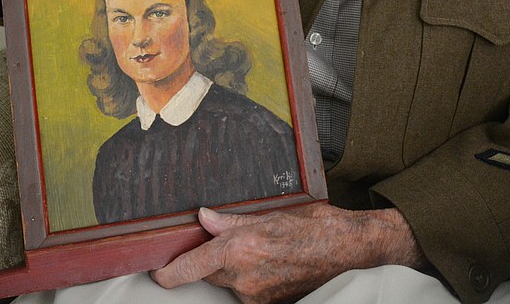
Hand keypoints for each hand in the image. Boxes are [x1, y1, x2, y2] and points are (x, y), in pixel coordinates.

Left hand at [151, 205, 425, 303]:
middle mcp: (244, 277)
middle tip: (237, 243)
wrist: (351, 251)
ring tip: (266, 252)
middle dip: (213, 261)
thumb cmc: (316, 227)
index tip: (158, 273)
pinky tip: (274, 265)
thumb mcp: (271, 215)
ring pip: (230, 284)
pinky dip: (253, 281)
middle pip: (209, 273)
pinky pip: (249, 294)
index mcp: (239, 249)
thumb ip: (232, 222)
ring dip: (236, 271)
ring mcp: (257, 296)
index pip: (188, 269)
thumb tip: (203, 218)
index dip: (168, 273)